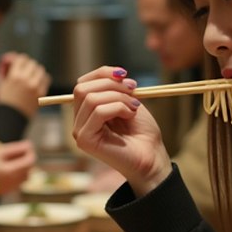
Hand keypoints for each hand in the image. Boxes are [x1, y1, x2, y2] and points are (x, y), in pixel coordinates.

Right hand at [0, 52, 51, 117]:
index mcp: (14, 77)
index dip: (18, 59)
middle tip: (24, 68)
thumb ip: (3, 69)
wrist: (11, 117)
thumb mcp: (0, 83)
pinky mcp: (41, 93)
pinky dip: (42, 77)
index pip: (21, 59)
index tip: (17, 62)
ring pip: (40, 69)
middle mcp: (26, 80)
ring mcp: (35, 87)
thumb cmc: (4, 100)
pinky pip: (46, 79)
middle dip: (27, 64)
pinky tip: (37, 80)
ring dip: (35, 69)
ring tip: (31, 74)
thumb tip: (8, 59)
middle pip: (32, 63)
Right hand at [0, 140, 36, 194]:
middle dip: (26, 159)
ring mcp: (12, 188)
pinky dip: (17, 174)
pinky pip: (19, 182)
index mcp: (11, 171)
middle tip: (19, 152)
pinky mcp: (8, 191)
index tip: (26, 146)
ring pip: (26, 176)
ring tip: (11, 161)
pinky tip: (6, 169)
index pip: (30, 161)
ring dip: (23, 167)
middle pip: (29, 169)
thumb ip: (15, 148)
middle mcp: (14, 182)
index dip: (30, 152)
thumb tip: (29, 145)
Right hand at [71, 67, 171, 196]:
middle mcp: (79, 121)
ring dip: (118, 97)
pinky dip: (118, 107)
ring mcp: (80, 132)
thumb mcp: (130, 102)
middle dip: (110, 84)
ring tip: (134, 107)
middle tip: (133, 90)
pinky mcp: (85, 140)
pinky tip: (130, 115)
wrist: (152, 158)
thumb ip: (116, 88)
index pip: (82, 84)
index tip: (125, 74)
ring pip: (91, 99)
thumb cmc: (143, 133)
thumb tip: (114, 74)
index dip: (102, 73)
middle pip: (81, 88)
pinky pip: (98, 112)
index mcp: (87, 111)